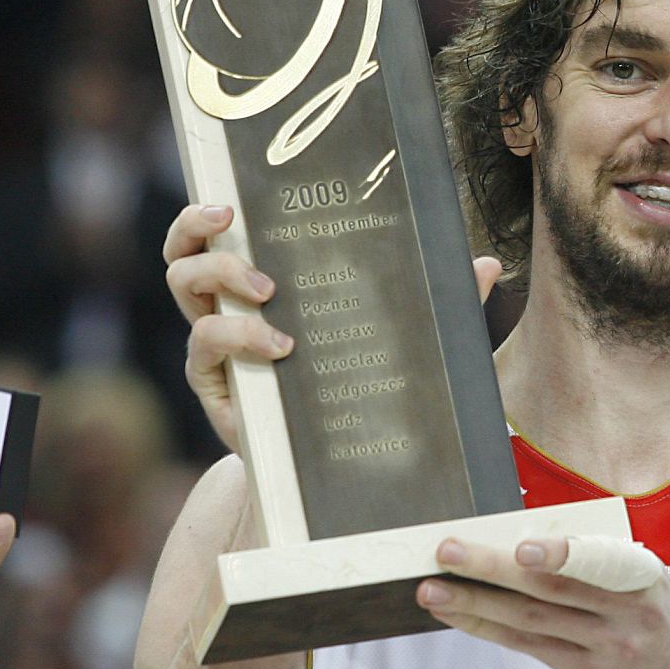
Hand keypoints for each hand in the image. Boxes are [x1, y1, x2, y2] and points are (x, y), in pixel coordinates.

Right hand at [164, 202, 502, 451]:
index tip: (234, 195)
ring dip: (220, 277)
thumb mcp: (399, 341)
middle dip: (194, 225)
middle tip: (230, 219)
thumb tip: (488, 265)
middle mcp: (226, 308)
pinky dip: (239, 338)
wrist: (332, 473)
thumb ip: (439, 303)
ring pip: (182, 289)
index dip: (207, 209)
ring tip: (268, 291)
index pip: (216, 234)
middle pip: (181, 250)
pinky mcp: (215, 384)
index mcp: (259, 284)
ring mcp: (214, 346)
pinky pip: (205, 347)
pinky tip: (280, 348)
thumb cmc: (359, 390)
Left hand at [415, 536, 669, 668]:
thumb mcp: (653, 594)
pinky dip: (489, 627)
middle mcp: (626, 610)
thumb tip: (527, 543)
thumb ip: (604, 570)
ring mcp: (606, 648)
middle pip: (549, 585)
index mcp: (642, 575)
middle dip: (492, 565)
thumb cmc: (664, 642)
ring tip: (432, 589)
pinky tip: (459, 615)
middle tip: (448, 550)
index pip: (596, 560)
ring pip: (530, 617)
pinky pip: (528, 646)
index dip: (559, 555)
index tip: (522, 548)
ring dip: (475, 601)